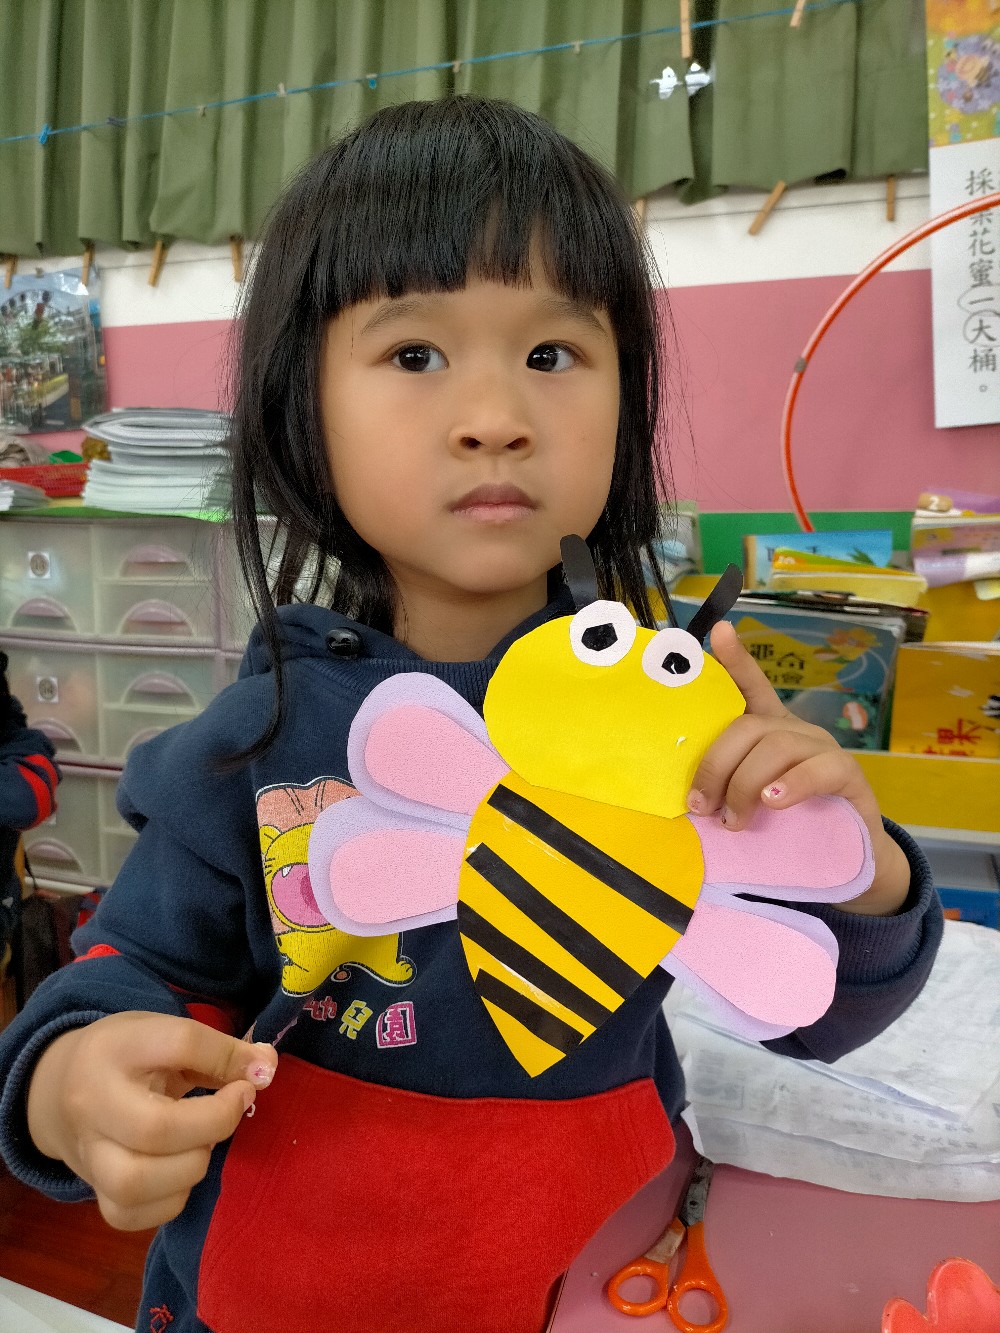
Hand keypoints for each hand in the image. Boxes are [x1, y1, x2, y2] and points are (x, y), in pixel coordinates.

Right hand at [26, 1011, 277, 1230]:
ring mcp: (87, 1152)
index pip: (179, 1044)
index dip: (229, 1058)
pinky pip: (131, 1214)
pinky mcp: (92, 1191)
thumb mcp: (168, 1035)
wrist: (61, 1088)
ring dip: (191, 1166)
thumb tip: (265, 1069)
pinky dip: (171, 1198)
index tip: (254, 1073)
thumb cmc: (130, 1057)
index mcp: (118, 1047)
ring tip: (204, 1143)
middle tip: (237, 1107)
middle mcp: (93, 1102)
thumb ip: (220, 1051)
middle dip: (215, 1123)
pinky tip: (183, 1171)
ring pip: (135, 1182)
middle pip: (155, 1128)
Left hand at [687, 622, 910, 915]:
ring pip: (776, 747)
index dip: (736, 659)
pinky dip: (792, 785)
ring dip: (745, 785)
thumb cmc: (787, 827)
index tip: (718, 630)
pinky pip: (819, 769)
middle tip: (702, 806)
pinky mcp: (849, 775)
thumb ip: (727, 791)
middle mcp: (795, 731)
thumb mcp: (749, 803)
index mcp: (768, 731)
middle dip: (716, 766)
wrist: (845, 859)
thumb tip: (689, 801)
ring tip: (734, 821)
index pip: (750, 687)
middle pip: (748, 727)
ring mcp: (823, 749)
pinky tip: (774, 803)